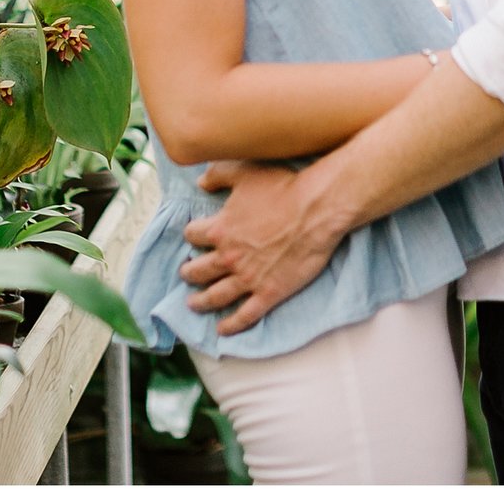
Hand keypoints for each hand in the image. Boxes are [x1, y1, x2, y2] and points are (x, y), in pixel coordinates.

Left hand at [180, 160, 341, 334]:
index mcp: (220, 229)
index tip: (193, 237)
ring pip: (215, 296)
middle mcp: (228, 257)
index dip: (192, 235)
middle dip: (189, 272)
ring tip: (193, 305)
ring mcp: (248, 278)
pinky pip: (245, 315)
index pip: (193, 235)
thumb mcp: (245, 172)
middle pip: (198, 270)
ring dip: (201, 302)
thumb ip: (218, 175)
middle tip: (187, 274)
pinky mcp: (268, 293)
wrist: (316, 210)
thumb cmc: (283, 188)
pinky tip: (222, 330)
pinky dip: (231, 325)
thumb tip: (200, 183)